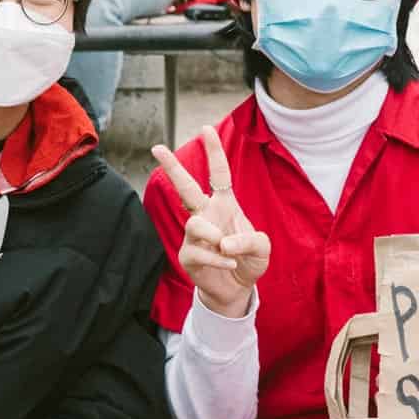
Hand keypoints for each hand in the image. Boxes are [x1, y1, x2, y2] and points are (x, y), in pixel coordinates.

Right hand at [151, 127, 270, 318]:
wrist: (238, 289)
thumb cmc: (248, 260)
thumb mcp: (262, 248)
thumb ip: (250, 240)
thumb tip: (223, 242)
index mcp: (224, 205)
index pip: (218, 174)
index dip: (214, 152)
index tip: (206, 129)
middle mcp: (206, 215)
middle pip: (186, 188)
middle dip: (172, 167)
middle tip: (156, 147)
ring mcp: (195, 236)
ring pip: (194, 223)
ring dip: (212, 234)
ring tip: (227, 249)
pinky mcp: (188, 256)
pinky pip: (199, 251)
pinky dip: (218, 258)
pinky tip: (229, 263)